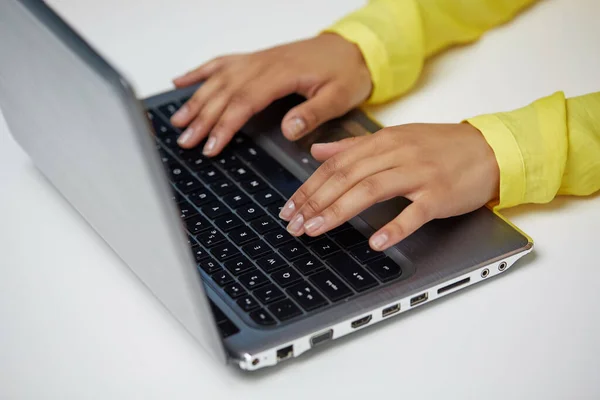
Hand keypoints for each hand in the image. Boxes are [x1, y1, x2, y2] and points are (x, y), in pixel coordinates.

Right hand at [170, 33, 371, 155]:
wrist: (353, 49)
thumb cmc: (347, 72)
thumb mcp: (339, 97)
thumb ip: (313, 113)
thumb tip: (288, 130)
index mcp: (282, 74)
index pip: (244, 102)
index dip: (224, 125)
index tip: (211, 145)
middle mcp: (264, 64)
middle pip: (225, 92)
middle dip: (202, 118)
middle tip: (185, 140)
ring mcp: (257, 60)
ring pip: (218, 79)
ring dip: (196, 99)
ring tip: (178, 121)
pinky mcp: (256, 59)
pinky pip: (222, 63)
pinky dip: (199, 72)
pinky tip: (181, 81)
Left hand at [278, 123, 499, 250]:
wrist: (489, 149)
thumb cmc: (440, 147)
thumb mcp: (394, 138)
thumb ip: (353, 145)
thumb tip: (316, 150)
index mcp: (383, 141)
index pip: (337, 164)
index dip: (309, 186)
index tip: (289, 207)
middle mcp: (397, 153)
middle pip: (347, 176)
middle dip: (315, 201)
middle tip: (295, 225)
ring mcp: (419, 173)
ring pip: (372, 190)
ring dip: (340, 211)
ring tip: (317, 230)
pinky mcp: (440, 194)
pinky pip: (414, 212)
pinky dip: (394, 227)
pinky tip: (375, 243)